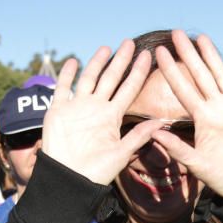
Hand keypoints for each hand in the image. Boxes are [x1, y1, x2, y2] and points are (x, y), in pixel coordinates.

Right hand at [43, 40, 164, 184]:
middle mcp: (96, 108)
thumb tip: (163, 123)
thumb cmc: (97, 171)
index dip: (137, 73)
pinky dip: (67, 75)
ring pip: (88, 79)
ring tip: (106, 48)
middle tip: (130, 42)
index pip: (128, 89)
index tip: (147, 56)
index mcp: (112, 116)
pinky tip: (74, 61)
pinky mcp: (59, 111)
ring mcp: (77, 108)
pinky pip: (63, 89)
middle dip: (120, 61)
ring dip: (96, 63)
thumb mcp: (121, 153)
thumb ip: (139, 137)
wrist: (71, 180)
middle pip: (110, 79)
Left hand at [153, 32, 222, 198]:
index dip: (171, 71)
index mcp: (202, 118)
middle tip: (176, 34)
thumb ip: (178, 150)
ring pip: (222, 76)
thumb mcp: (198, 164)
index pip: (183, 89)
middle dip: (189, 55)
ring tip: (202, 38)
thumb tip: (155, 134)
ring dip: (212, 57)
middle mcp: (217, 109)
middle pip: (201, 76)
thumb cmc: (222, 177)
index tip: (159, 52)